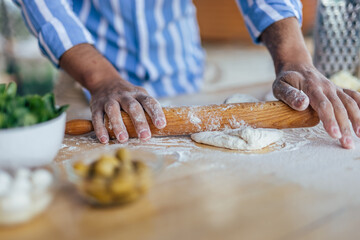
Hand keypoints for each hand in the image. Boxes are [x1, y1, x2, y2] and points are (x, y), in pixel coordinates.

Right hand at [59, 43, 165, 143]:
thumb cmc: (127, 95)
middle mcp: (124, 95)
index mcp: (138, 94)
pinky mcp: (96, 106)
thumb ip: (147, 109)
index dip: (156, 113)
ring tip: (123, 139)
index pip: (149, 102)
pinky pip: (97, 117)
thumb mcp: (139, 96)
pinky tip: (104, 139)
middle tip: (145, 137)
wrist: (104, 81)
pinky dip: (100, 129)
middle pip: (133, 107)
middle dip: (139, 122)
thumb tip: (160, 129)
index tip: (161, 125)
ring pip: (113, 111)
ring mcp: (109, 100)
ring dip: (118, 125)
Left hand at [260, 17, 358, 148]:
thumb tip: (302, 104)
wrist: (297, 66)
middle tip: (347, 144)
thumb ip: (289, 95)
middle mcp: (327, 88)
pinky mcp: (339, 91)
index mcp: (312, 88)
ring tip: (359, 136)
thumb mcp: (280, 86)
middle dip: (345, 127)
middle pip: (339, 108)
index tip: (334, 134)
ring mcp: (335, 89)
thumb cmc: (286, 80)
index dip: (330, 120)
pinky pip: (354, 97)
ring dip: (357, 120)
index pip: (323, 105)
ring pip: (350, 103)